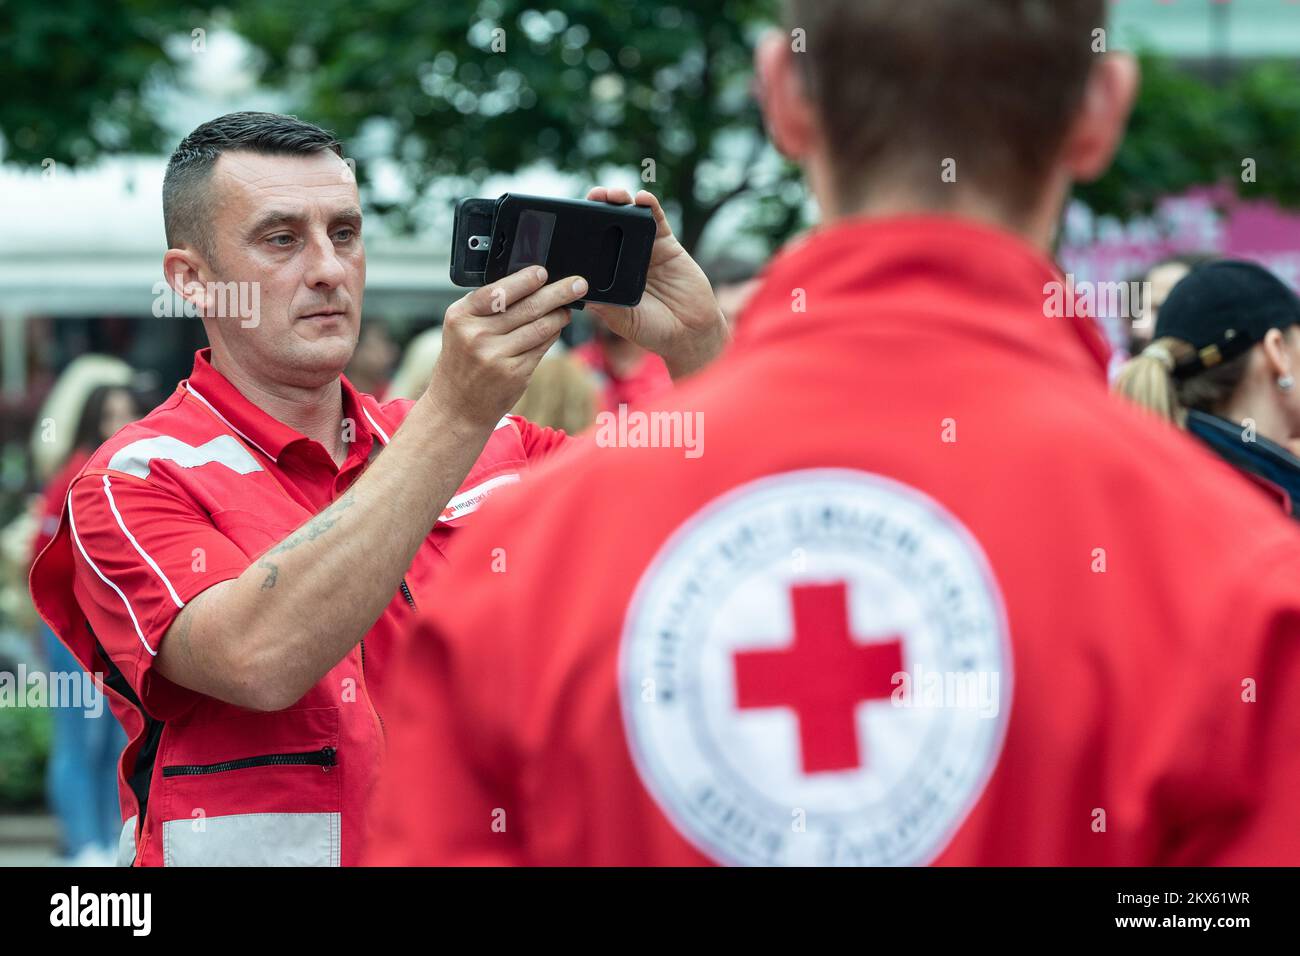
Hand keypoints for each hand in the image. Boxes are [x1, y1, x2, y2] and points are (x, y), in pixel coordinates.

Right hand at [428, 266, 587, 428]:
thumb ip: (486, 308)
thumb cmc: (462, 362)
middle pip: (527, 307)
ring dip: (560, 315)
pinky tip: (556, 328)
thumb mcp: (461, 329)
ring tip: (568, 308)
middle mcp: (477, 335)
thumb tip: (529, 285)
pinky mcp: (515, 374)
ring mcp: (496, 356)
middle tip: (577, 284)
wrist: (456, 406)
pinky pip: (542, 347)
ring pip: (540, 327)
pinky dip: (552, 335)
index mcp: (460, 316)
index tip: (543, 272)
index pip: (498, 291)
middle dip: (558, 293)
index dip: (525, 280)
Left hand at [583, 187, 729, 378]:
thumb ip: (605, 306)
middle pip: (608, 225)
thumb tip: (578, 290)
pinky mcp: (667, 245)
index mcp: (610, 274)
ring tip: (613, 195)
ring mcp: (646, 249)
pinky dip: (650, 206)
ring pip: (630, 217)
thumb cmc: (654, 331)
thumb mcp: (623, 320)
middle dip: (598, 207)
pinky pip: (657, 220)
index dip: (579, 231)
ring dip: (621, 201)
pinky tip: (642, 198)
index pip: (590, 246)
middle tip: (591, 198)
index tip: (568, 220)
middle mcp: (625, 258)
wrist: (690, 332)